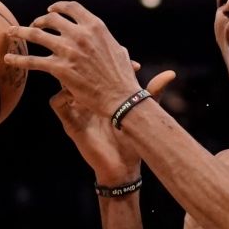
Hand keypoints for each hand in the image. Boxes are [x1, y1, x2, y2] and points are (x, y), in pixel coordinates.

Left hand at [5, 1, 141, 117]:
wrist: (121, 98)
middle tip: (33, 25)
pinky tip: (8, 59)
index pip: (72, 8)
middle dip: (39, 20)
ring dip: (21, 32)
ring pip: (36, 35)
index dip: (58, 7)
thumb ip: (107, 42)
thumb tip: (106, 43)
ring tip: (11, 32)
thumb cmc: (123, 78)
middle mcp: (80, 34)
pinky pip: (32, 61)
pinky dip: (18, 59)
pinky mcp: (59, 68)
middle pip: (51, 19)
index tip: (51, 9)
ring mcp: (68, 50)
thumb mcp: (119, 51)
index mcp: (95, 27)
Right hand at [49, 62, 175, 182]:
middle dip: (83, 64)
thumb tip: (171, 73)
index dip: (104, 61)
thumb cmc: (133, 141)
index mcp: (104, 95)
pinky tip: (76, 95)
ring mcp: (79, 111)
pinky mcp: (71, 124)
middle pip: (77, 73)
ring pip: (63, 83)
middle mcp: (89, 100)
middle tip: (93, 63)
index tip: (115, 62)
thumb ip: (154, 91)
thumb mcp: (143, 111)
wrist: (124, 167)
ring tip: (83, 77)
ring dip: (70, 77)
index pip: (97, 70)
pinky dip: (62, 95)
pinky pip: (57, 103)